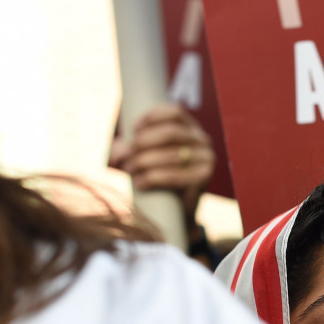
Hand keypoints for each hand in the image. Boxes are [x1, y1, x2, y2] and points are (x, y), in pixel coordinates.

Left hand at [115, 103, 215, 232]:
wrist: (177, 211)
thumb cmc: (159, 177)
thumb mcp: (144, 156)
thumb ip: (129, 149)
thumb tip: (116, 153)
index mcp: (191, 129)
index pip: (175, 113)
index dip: (152, 117)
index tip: (133, 130)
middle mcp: (203, 140)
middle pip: (170, 133)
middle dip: (143, 144)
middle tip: (127, 157)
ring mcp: (206, 159)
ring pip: (170, 155)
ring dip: (143, 162)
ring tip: (129, 171)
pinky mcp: (203, 179)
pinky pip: (174, 176)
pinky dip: (152, 179)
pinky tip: (139, 184)